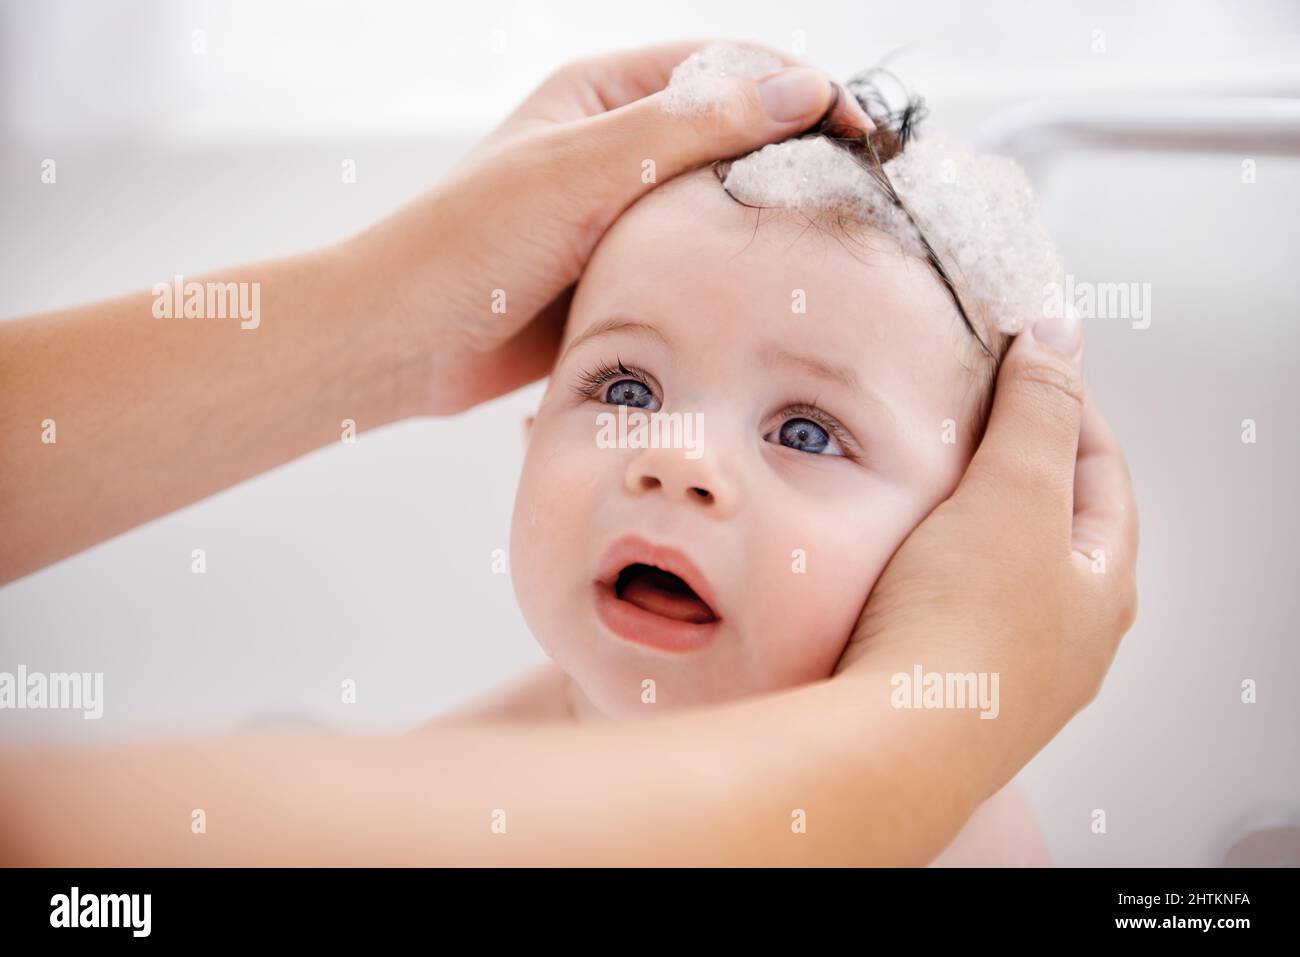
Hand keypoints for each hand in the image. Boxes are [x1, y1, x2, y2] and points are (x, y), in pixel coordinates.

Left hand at [342, 39, 872, 414]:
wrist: (403, 343)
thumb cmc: (472, 241)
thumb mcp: (588, 168)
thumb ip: (692, 127)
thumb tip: (803, 87)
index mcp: (603, 93)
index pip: (725, 67)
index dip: (797, 89)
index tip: (859, 132)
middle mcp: (616, 147)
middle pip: (729, 135)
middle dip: (794, 154)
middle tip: (863, 194)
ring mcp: (618, 215)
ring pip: (715, 205)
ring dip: (766, 220)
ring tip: (835, 245)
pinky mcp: (619, 275)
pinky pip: (693, 264)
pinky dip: (733, 273)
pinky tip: (773, 294)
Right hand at [836, 312, 1138, 794]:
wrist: (892, 742)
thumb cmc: (961, 626)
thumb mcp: (1012, 491)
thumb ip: (1037, 410)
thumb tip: (1060, 336)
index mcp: (1104, 583)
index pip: (1099, 468)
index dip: (1062, 405)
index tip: (1019, 363)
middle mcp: (1071, 632)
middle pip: (1054, 519)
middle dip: (1015, 460)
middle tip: (966, 414)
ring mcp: (1014, 666)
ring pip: (1003, 565)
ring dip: (973, 516)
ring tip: (926, 479)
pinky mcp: (955, 686)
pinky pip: (958, 604)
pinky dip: (938, 565)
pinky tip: (901, 560)